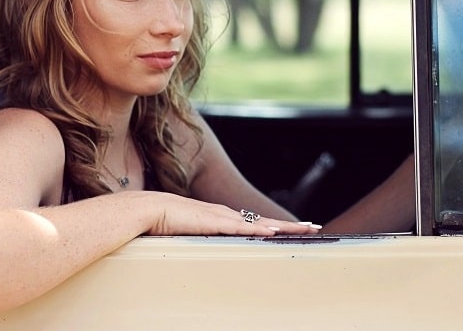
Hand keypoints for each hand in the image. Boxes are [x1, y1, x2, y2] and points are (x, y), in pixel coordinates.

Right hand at [147, 192, 320, 236]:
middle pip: (266, 222)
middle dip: (291, 225)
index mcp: (223, 219)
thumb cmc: (165, 223)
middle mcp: (227, 215)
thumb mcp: (190, 236)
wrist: (149, 210)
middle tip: (313, 227)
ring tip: (304, 229)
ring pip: (260, 224)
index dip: (277, 227)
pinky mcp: (213, 222)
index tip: (293, 230)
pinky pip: (241, 228)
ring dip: (284, 227)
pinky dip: (258, 231)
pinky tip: (273, 233)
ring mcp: (222, 218)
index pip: (256, 224)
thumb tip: (210, 252)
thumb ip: (202, 241)